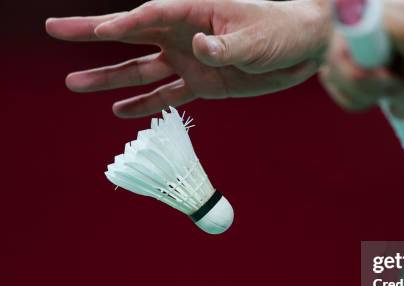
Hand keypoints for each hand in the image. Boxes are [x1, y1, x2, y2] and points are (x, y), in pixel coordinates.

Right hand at [46, 0, 330, 117]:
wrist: (301, 50)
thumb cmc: (280, 32)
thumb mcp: (255, 38)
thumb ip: (225, 45)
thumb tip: (198, 48)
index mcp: (195, 11)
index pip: (150, 15)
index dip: (122, 23)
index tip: (98, 31)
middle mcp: (184, 34)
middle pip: (131, 35)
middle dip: (92, 34)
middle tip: (55, 30)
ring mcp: (189, 60)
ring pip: (142, 70)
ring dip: (110, 78)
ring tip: (74, 84)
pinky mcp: (202, 84)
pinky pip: (167, 95)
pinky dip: (145, 104)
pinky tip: (120, 110)